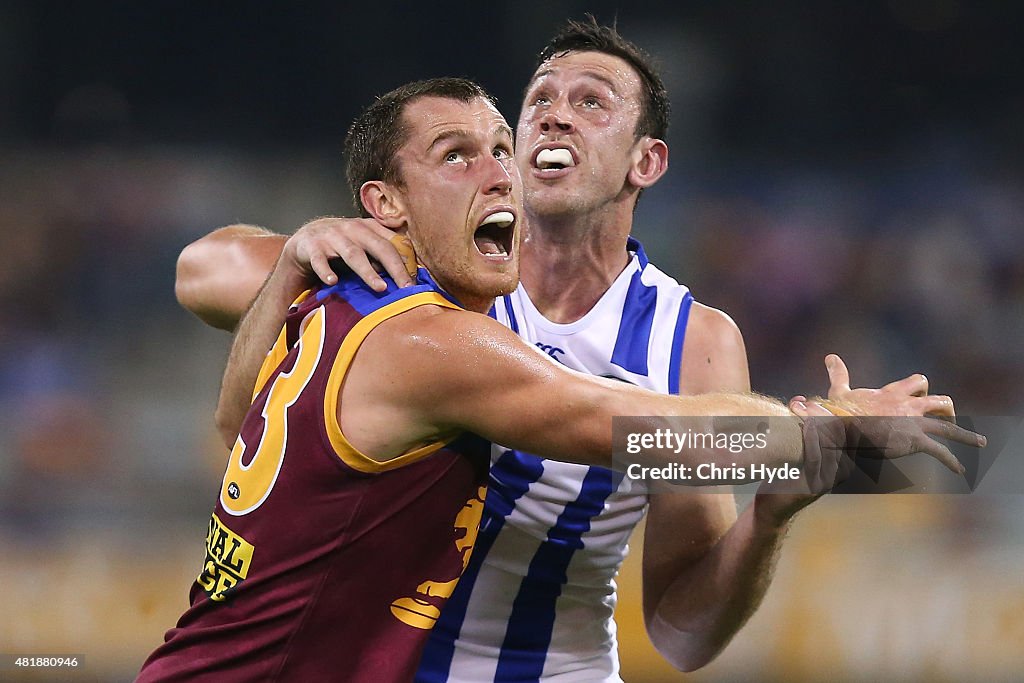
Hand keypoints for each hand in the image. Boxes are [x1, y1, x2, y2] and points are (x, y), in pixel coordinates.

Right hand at [281, 217, 416, 290]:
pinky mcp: (312, 247)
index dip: (407, 261)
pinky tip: (333, 281)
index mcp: (369, 227)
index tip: (416, 282)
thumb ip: (384, 254)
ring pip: (353, 255)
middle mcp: (353, 229)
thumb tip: (411, 275)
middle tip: (406, 288)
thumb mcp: (364, 244)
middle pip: (379, 247)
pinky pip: (320, 260)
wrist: (306, 239)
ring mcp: (332, 237)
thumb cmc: (343, 245)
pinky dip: (326, 270)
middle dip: (395, 268)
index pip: (394, 243)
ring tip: (380, 287)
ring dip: (368, 272)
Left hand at [754, 397, 853, 523]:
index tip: (807, 401)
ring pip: (828, 443)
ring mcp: (829, 479)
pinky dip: (811, 439)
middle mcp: (841, 470)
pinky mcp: (816, 486)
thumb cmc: (783, 475)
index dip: (828, 411)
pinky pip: (816, 457)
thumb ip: (805, 431)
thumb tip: (800, 400)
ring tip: (797, 409)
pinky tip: (806, 426)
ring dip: (813, 422)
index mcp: (842, 460)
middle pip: (837, 433)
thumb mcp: (799, 450)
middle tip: (799, 403)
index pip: (844, 429)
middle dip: (819, 413)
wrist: (771, 507)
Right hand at [819, 354, 985, 473]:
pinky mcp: (915, 440)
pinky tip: (959, 469)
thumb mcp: (841, 390)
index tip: (921, 396)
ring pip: (948, 425)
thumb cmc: (840, 410)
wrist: (843, 425)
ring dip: (965, 435)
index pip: (914, 383)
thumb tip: (830, 356)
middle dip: (945, 409)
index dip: (920, 389)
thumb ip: (839, 374)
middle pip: (939, 400)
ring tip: (978, 442)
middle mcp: (908, 405)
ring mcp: (914, 423)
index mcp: (892, 393)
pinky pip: (941, 451)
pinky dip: (952, 461)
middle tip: (947, 418)